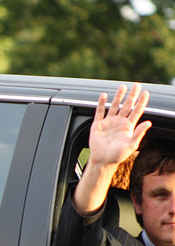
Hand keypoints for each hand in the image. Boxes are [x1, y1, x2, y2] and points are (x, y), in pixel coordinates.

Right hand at [72, 83, 150, 214]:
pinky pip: (100, 112)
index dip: (141, 102)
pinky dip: (101, 104)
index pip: (137, 111)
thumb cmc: (117, 155)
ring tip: (122, 87)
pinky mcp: (98, 125)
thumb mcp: (131, 145)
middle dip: (132, 95)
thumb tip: (148, 122)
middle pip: (127, 105)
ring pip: (115, 106)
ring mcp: (109, 122)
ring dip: (118, 96)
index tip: (145, 93)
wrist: (103, 160)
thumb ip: (139, 133)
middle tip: (136, 85)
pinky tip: (103, 96)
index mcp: (128, 127)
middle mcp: (119, 122)